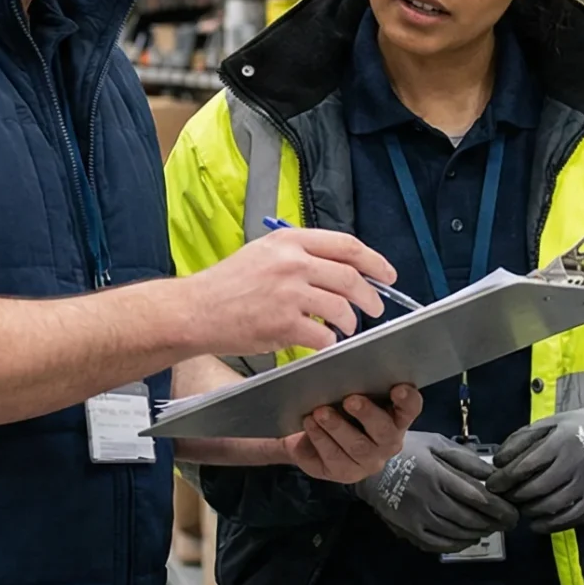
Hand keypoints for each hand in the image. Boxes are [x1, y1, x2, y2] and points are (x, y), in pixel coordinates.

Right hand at [184, 229, 401, 355]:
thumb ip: (299, 255)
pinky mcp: (283, 324)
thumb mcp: (263, 253)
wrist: (196, 310)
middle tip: (375, 308)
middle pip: (351, 278)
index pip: (346, 246)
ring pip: (341, 309)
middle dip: (370, 297)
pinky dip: (328, 342)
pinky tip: (321, 342)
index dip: (374, 261)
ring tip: (345, 328)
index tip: (387, 274)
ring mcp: (288, 294)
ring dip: (350, 323)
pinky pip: (322, 336)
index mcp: (290, 242)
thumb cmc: (227, 284)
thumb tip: (339, 267)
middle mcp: (292, 263)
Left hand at [283, 385, 421, 483]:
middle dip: (368, 414)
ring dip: (337, 427)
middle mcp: (387, 442)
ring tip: (320, 412)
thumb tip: (342, 360)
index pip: (410, 409)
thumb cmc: (338, 408)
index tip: (398, 387)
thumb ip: (355, 381)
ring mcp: (368, 461)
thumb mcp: (348, 392)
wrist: (310, 437)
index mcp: (395, 418)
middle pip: (384, 432)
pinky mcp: (346, 474)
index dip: (407, 400)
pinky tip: (310, 424)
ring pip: (357, 447)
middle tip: (350, 400)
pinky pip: (334, 458)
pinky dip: (320, 439)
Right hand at [361, 432, 520, 553]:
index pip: (479, 498)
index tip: (514, 513)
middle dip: (495, 523)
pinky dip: (458, 545)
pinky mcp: (410, 530)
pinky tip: (468, 539)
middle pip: (471, 518)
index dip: (500, 508)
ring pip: (458, 533)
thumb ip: (464, 458)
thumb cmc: (407, 450)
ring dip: (479, 533)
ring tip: (491, 529)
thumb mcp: (436, 443)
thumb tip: (492, 473)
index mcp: (439, 476)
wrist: (369, 468)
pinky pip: (439, 544)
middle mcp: (431, 500)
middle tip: (509, 523)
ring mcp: (419, 518)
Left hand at [489, 405, 583, 534]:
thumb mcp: (549, 423)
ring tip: (519, 506)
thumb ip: (522, 439)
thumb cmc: (576, 428)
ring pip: (551, 505)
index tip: (492, 484)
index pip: (525, 466)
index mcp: (560, 441)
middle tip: (504, 497)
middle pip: (536, 488)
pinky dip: (550, 525)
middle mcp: (575, 463)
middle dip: (514, 495)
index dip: (504, 478)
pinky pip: (570, 518)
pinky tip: (536, 524)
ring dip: (529, 510)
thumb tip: (498, 462)